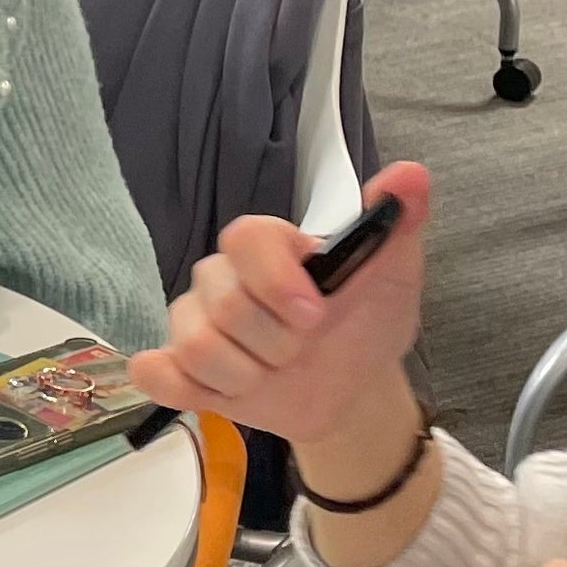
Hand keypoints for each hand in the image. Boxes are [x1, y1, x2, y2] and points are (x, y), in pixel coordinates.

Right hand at [132, 161, 432, 445]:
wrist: (351, 388)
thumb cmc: (366, 322)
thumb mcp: (394, 274)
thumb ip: (399, 221)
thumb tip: (410, 173)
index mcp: (268, 247)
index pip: (245, 237)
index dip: (274, 279)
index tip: (315, 314)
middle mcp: (222, 278)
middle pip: (221, 303)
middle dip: (275, 342)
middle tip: (303, 351)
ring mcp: (196, 323)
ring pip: (195, 345)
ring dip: (247, 374)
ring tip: (275, 375)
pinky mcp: (180, 370)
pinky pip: (156, 374)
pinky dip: (182, 388)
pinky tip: (219, 392)